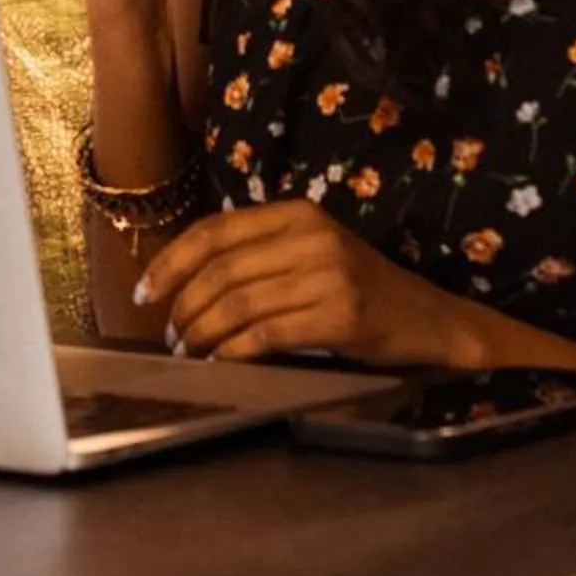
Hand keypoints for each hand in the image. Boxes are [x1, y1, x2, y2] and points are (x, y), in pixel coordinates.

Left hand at [136, 199, 467, 368]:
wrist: (429, 319)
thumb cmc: (361, 290)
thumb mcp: (311, 254)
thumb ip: (260, 256)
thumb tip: (186, 283)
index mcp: (297, 213)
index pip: (215, 231)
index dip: (172, 261)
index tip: (146, 292)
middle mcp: (310, 236)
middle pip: (221, 270)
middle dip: (183, 307)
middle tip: (170, 336)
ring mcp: (327, 275)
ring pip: (238, 304)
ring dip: (203, 334)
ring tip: (190, 353)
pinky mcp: (340, 315)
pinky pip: (268, 333)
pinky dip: (235, 351)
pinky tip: (222, 362)